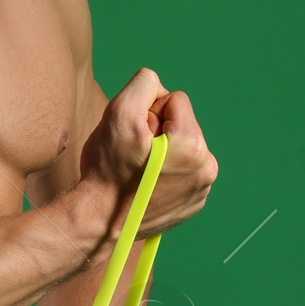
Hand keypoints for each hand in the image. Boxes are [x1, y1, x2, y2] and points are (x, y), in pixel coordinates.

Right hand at [78, 67, 217, 247]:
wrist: (98, 222)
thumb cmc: (106, 169)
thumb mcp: (119, 111)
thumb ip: (144, 83)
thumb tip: (158, 90)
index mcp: (193, 144)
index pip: (175, 100)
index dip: (150, 111)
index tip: (136, 136)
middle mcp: (206, 168)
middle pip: (182, 125)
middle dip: (159, 133)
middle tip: (135, 156)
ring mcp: (201, 190)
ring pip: (182, 149)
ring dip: (162, 153)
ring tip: (138, 172)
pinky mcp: (193, 204)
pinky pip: (182, 173)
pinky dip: (165, 175)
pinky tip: (145, 186)